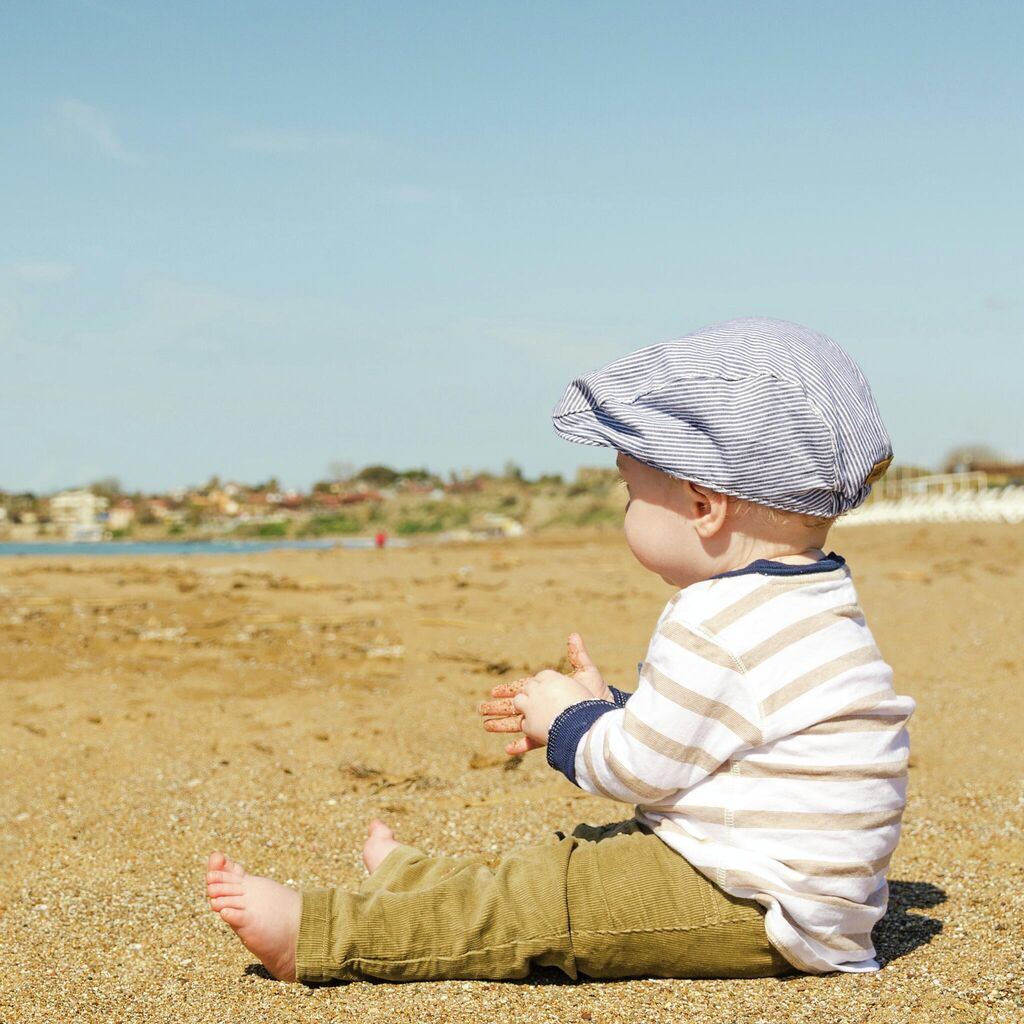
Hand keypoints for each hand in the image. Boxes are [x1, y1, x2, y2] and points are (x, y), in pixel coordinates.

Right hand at [478, 634, 608, 755]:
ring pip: (519, 724)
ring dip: (502, 725)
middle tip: (480, 708)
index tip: (493, 691)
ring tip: (485, 726)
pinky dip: (520, 745)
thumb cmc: (598, 694)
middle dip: (498, 708)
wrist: (607, 715)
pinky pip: (532, 743)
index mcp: (548, 691)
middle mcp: (544, 707)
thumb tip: (573, 635)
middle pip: (516, 707)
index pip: (523, 689)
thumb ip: (578, 655)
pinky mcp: (551, 737)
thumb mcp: (587, 671)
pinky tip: (507, 749)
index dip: (508, 690)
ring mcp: (546, 722)